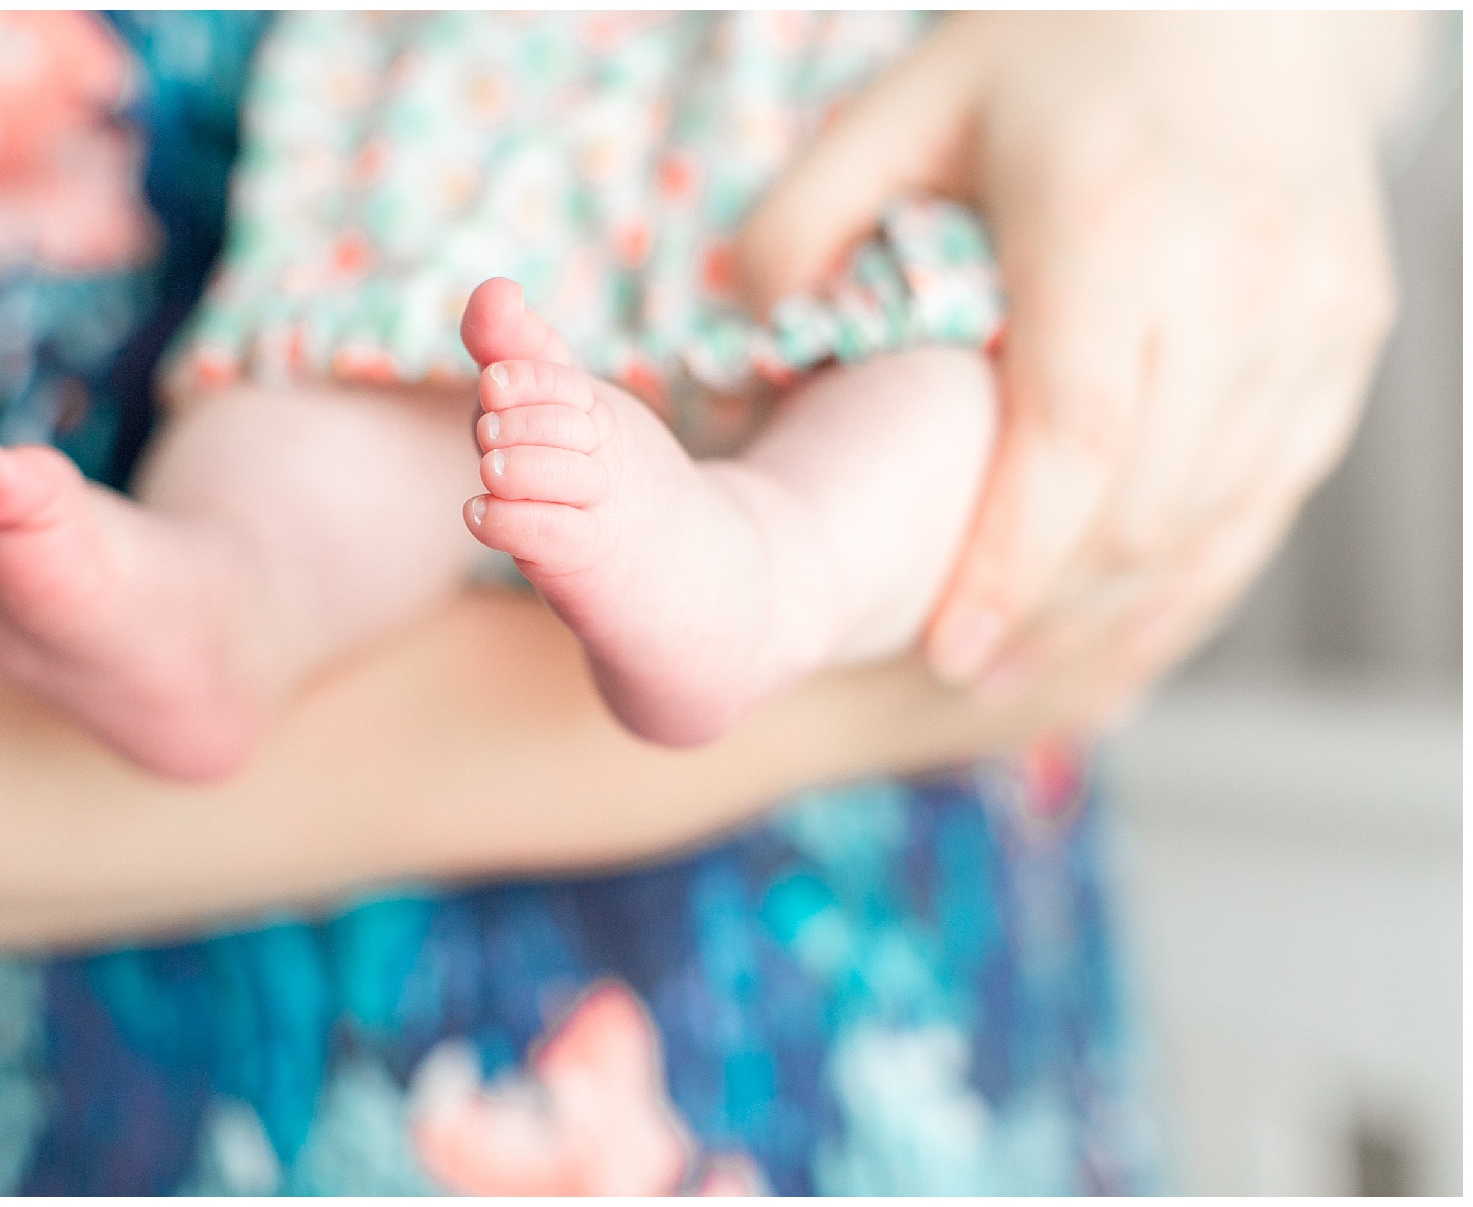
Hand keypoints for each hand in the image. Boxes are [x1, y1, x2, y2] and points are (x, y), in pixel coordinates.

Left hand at [737, 12, 1421, 722]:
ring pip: (1218, 518)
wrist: (1241, 0)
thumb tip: (748, 342)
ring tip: (1029, 666)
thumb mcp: (907, 105)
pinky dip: (1199, 568)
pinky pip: (1274, 492)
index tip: (946, 650)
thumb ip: (806, 221)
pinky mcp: (1351, 337)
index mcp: (1120, 227)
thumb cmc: (1053, 54)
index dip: (1008, 567)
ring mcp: (1317, 314)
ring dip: (1120, 609)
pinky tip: (1126, 613)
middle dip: (1052, 611)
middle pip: (1147, 506)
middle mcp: (1243, 279)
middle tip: (964, 673)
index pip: (1072, 443)